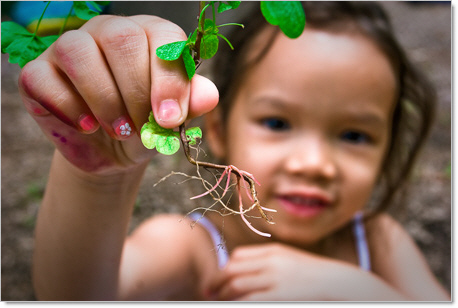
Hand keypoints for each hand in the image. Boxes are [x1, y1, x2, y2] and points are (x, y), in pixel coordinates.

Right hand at [18, 15, 218, 174]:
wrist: (114, 151)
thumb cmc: (148, 127)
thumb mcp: (173, 120)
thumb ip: (191, 103)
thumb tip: (209, 95)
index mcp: (149, 36)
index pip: (163, 36)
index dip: (168, 78)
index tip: (169, 119)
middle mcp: (109, 32)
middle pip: (122, 39)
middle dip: (137, 92)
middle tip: (143, 128)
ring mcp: (69, 48)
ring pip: (78, 51)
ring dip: (104, 99)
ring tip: (120, 130)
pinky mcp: (39, 73)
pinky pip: (43, 78)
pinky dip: (69, 108)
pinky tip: (88, 127)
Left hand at [206, 243, 336, 300]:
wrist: (341, 283)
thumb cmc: (315, 276)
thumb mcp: (291, 262)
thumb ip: (270, 263)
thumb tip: (247, 273)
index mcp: (273, 252)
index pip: (238, 256)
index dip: (224, 269)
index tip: (217, 282)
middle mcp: (271, 262)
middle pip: (233, 269)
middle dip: (217, 283)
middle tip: (209, 294)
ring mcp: (275, 279)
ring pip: (237, 286)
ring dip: (224, 296)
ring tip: (220, 302)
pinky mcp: (279, 296)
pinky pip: (249, 300)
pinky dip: (238, 303)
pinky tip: (234, 305)